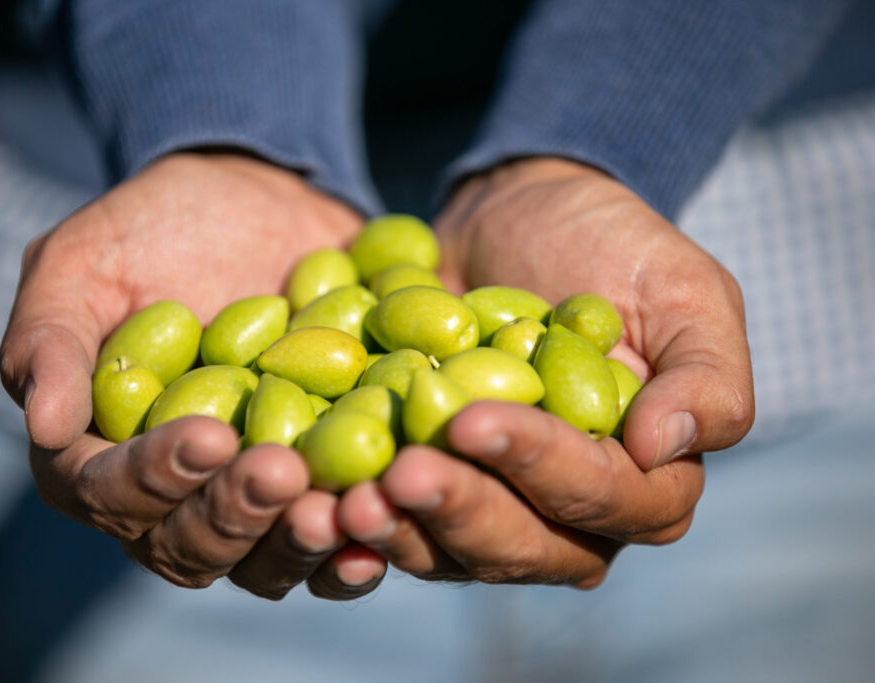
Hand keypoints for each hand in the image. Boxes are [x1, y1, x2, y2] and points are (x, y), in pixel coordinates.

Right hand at [0, 152, 384, 599]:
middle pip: (190, 544)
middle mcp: (174, 495)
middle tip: (280, 472)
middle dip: (233, 515)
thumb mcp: (82, 263)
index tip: (208, 436)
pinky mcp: (317, 485)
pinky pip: (332, 540)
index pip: (110, 493)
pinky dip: (353, 547)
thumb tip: (45, 426)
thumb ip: (50, 339)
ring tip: (335, 511)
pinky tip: (381, 533)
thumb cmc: (152, 230)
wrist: (254, 203)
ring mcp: (249, 497)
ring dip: (296, 546)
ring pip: (262, 562)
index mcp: (102, 454)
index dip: (153, 477)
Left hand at [338, 157, 753, 586]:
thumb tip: (665, 447)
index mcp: (647, 478)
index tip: (474, 420)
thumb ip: (706, 374)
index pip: (606, 496)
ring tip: (348, 502)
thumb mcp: (681, 289)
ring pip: (455, 554)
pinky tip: (322, 502)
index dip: (544, 466)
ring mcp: (496, 510)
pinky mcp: (431, 494)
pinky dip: (363, 522)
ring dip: (402, 533)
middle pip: (526, 545)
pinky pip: (399, 527)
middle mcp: (573, 515)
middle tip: (401, 474)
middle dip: (462, 511)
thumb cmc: (609, 249)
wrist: (513, 221)